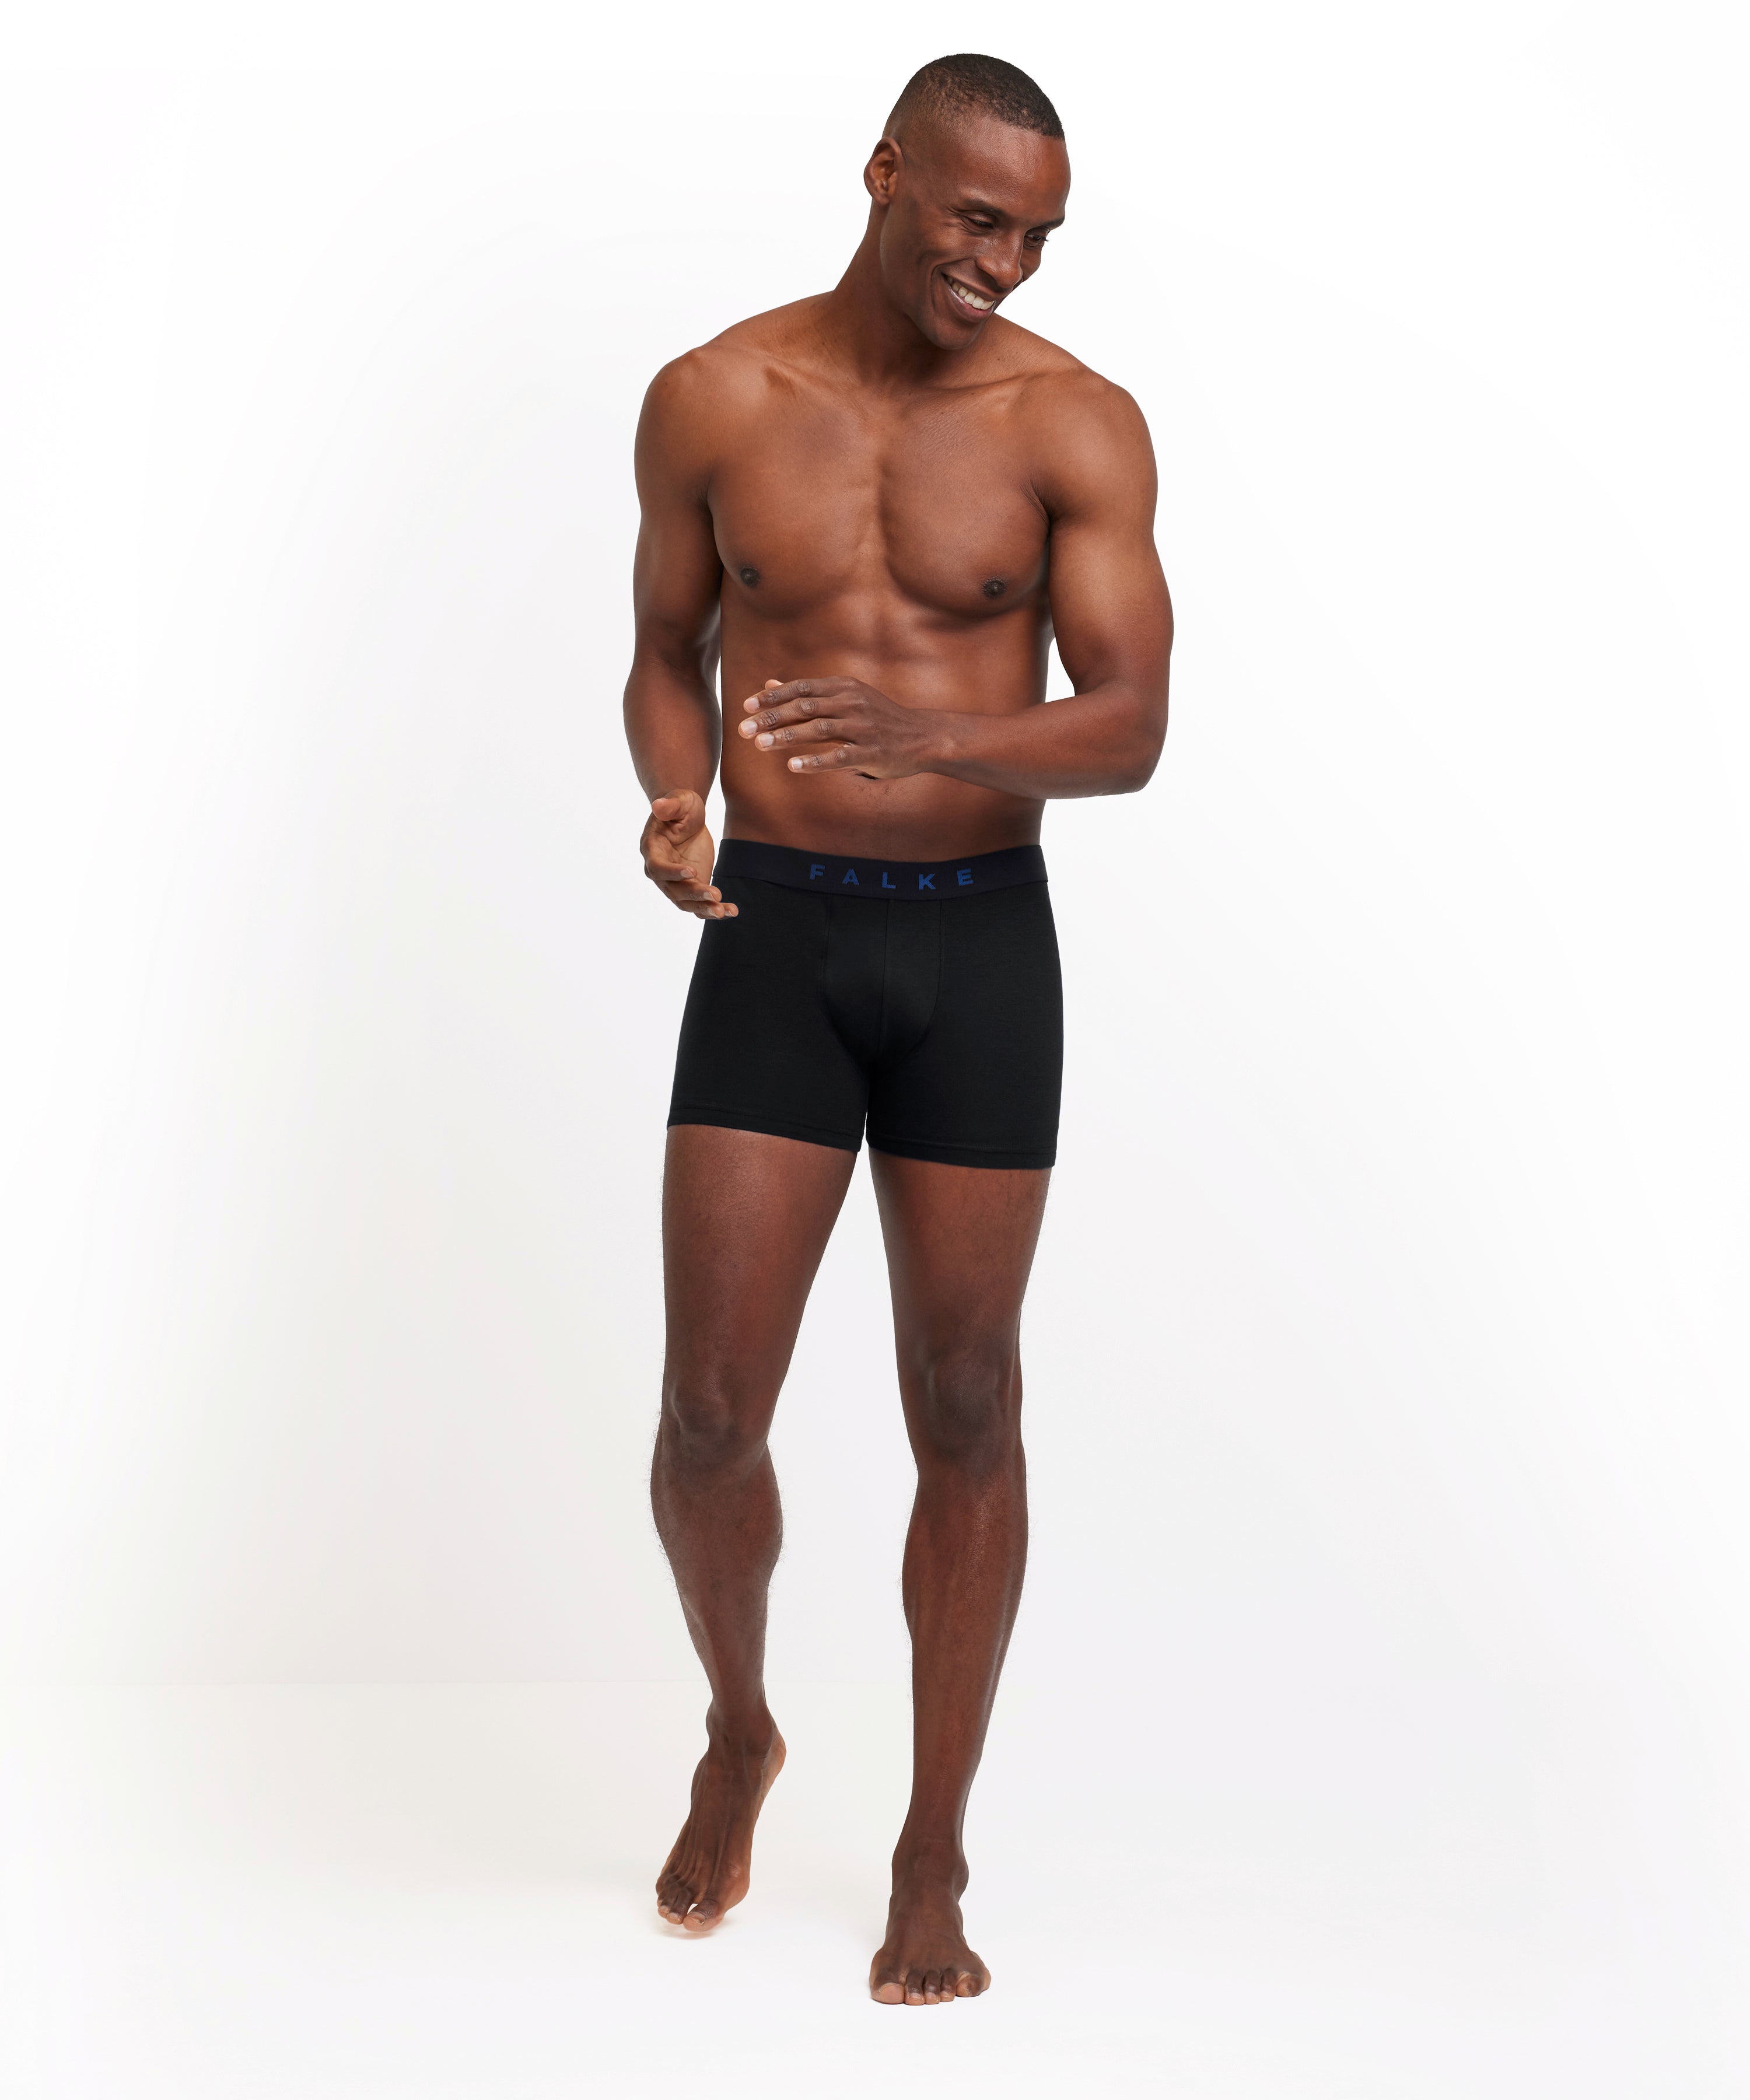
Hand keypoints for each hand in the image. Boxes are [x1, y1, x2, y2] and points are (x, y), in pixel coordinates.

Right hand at [640, 789, 735, 919]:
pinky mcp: (691, 887)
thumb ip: (670, 805)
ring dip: (705, 908)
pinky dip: (715, 910)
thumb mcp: (679, 801)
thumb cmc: (681, 806)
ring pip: (686, 903)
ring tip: (724, 910)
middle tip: (715, 894)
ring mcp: (675, 883)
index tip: (693, 871)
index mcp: (652, 850)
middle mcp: (660, 872)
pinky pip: (700, 904)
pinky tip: (732, 911)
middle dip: (694, 894)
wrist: (689, 818)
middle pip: (673, 890)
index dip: (673, 872)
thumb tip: (658, 805)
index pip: (658, 867)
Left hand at [736, 677, 943, 779]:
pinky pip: (839, 756)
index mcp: (843, 687)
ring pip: (819, 729)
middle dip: (772, 717)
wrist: (922, 737)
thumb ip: (808, 693)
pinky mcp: (872, 752)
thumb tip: (769, 683)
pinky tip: (793, 766)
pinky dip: (815, 761)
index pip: (801, 687)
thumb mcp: (846, 698)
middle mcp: (852, 703)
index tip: (746, 707)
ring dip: (787, 737)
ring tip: (761, 745)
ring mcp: (863, 727)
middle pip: (805, 706)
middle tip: (744, 730)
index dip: (772, 697)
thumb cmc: (878, 718)